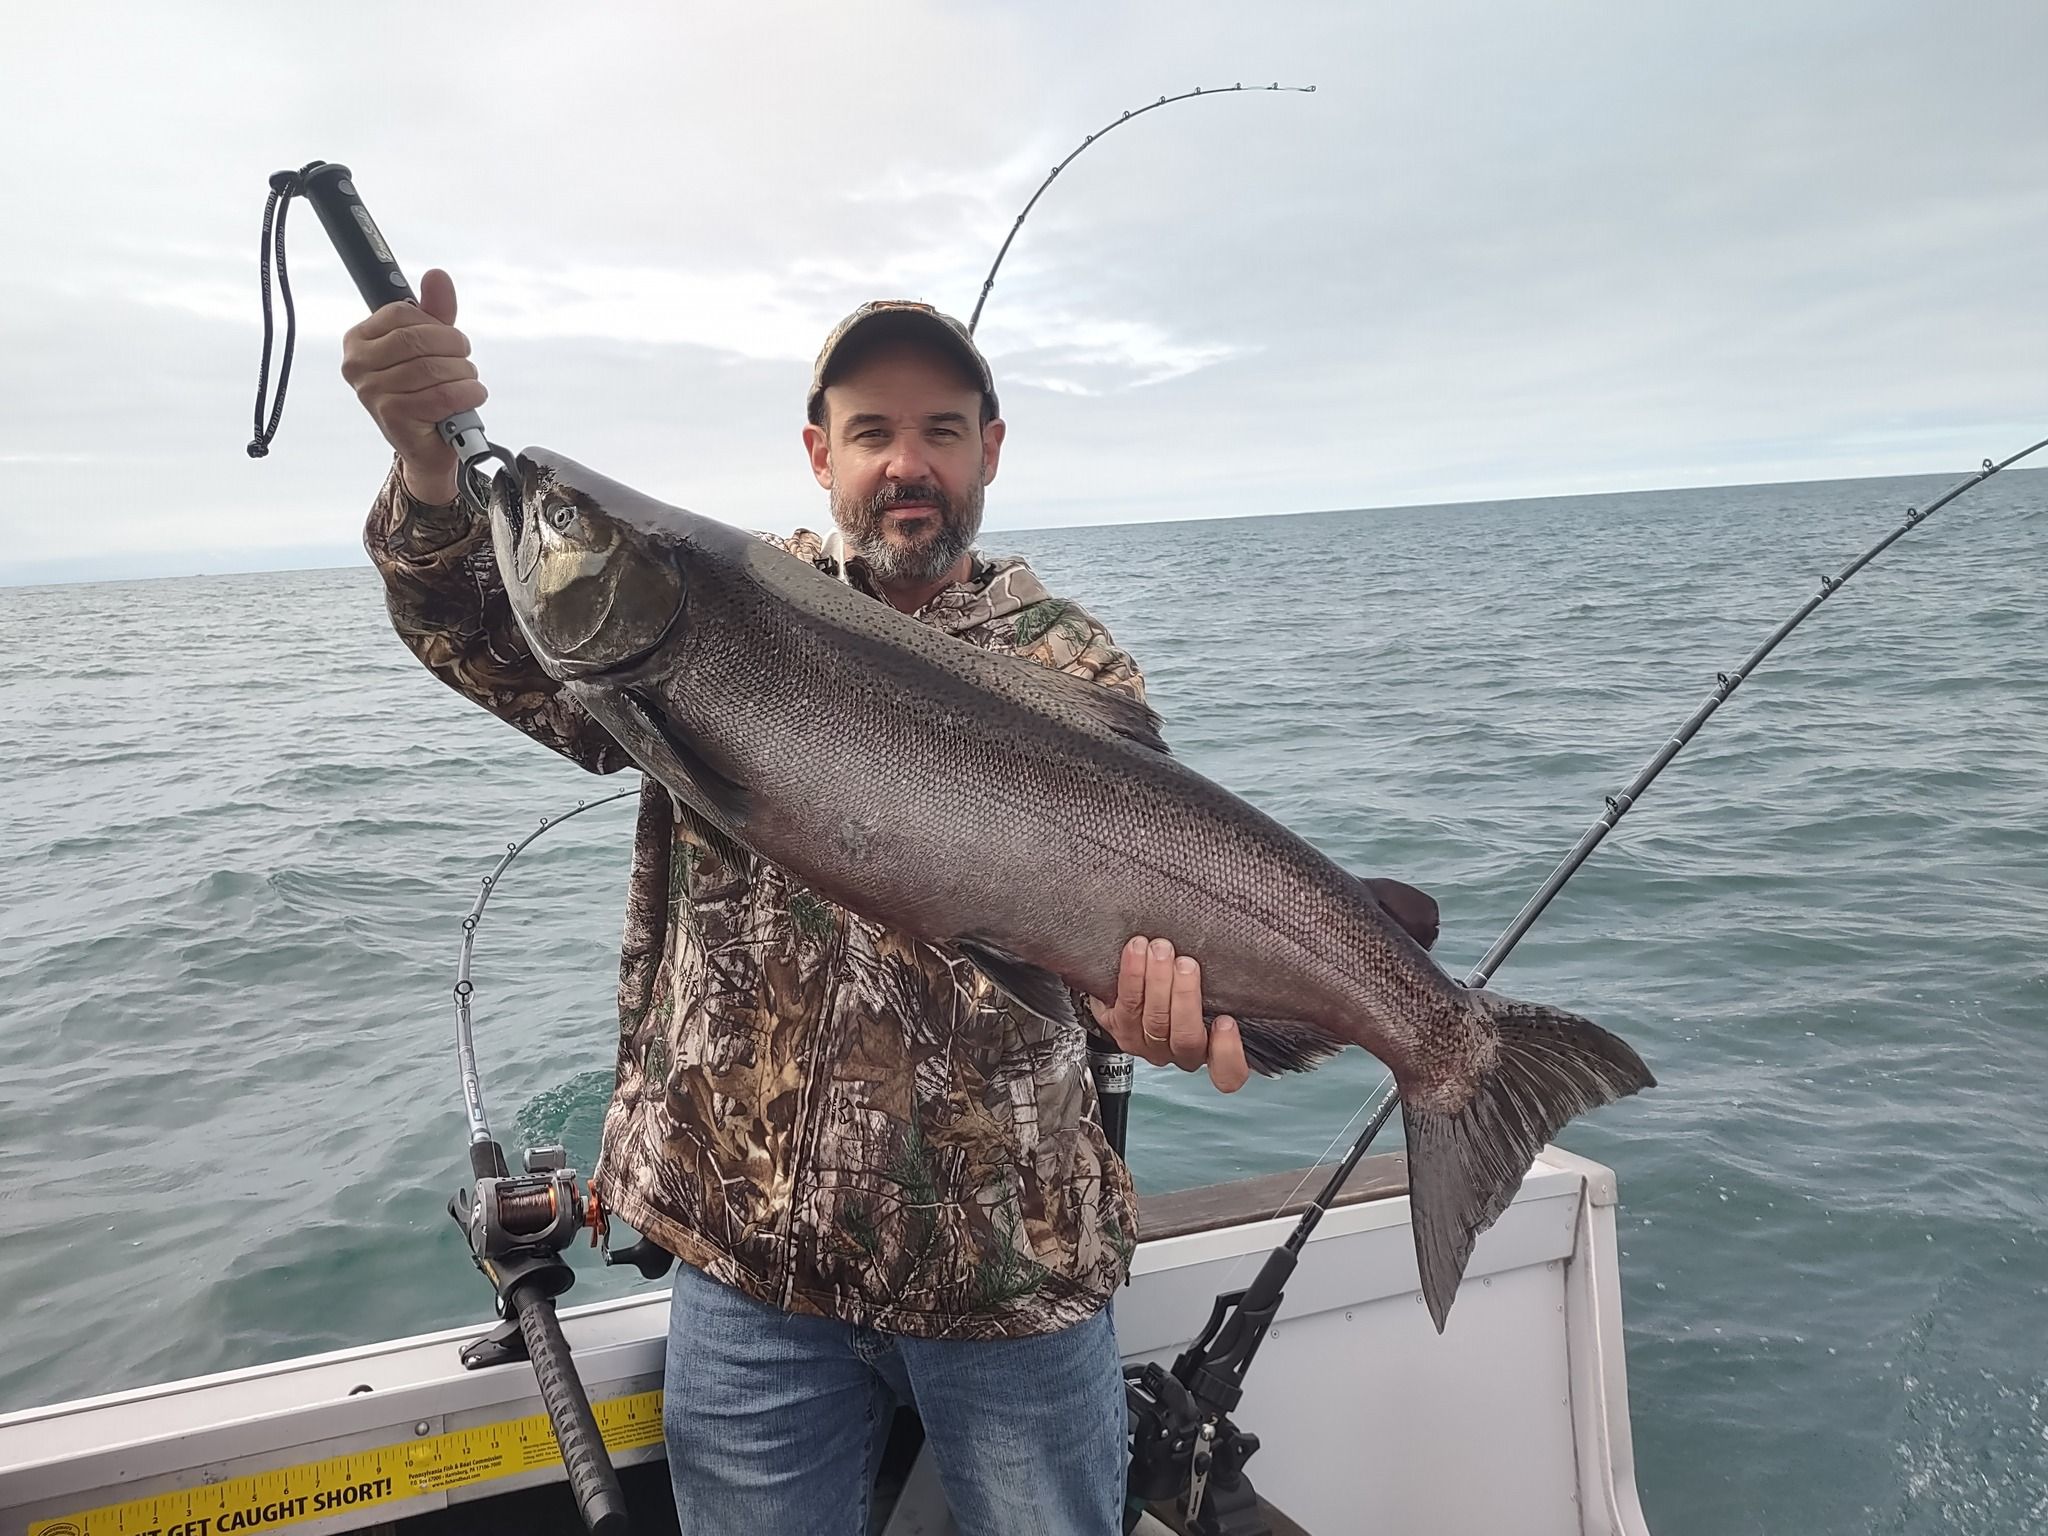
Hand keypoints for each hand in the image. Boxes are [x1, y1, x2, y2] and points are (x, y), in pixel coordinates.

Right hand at [339, 268, 485, 504]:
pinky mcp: (392, 416)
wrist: (427, 446)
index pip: (403, 315)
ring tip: (468, 383)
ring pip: (433, 368)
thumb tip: (437, 276)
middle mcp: (357, 365)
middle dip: (455, 348)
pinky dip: (466, 394)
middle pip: (419, 340)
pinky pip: (441, 395)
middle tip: (465, 362)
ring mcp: (371, 392)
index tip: (451, 340)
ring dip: (464, 374)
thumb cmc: (425, 392)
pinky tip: (471, 397)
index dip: (437, 324)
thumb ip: (434, 311)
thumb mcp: (430, 346)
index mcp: (358, 340)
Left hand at [1088, 937, 1249, 1092]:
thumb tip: (1289, 954)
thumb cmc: (1184, 978)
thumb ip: (1235, 984)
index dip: (1229, 1053)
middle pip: (1186, 1038)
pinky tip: (1137, 952)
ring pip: (1154, 1021)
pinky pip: (1125, 1005)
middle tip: (1186, 964)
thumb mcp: (1217, 984)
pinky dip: (1131, 975)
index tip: (1227, 1022)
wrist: (1131, 979)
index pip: (1228, 1072)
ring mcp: (1147, 1043)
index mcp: (1211, 1049)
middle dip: (1185, 997)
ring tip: (1160, 950)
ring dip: (1156, 981)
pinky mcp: (1118, 1027)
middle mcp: (1178, 1052)